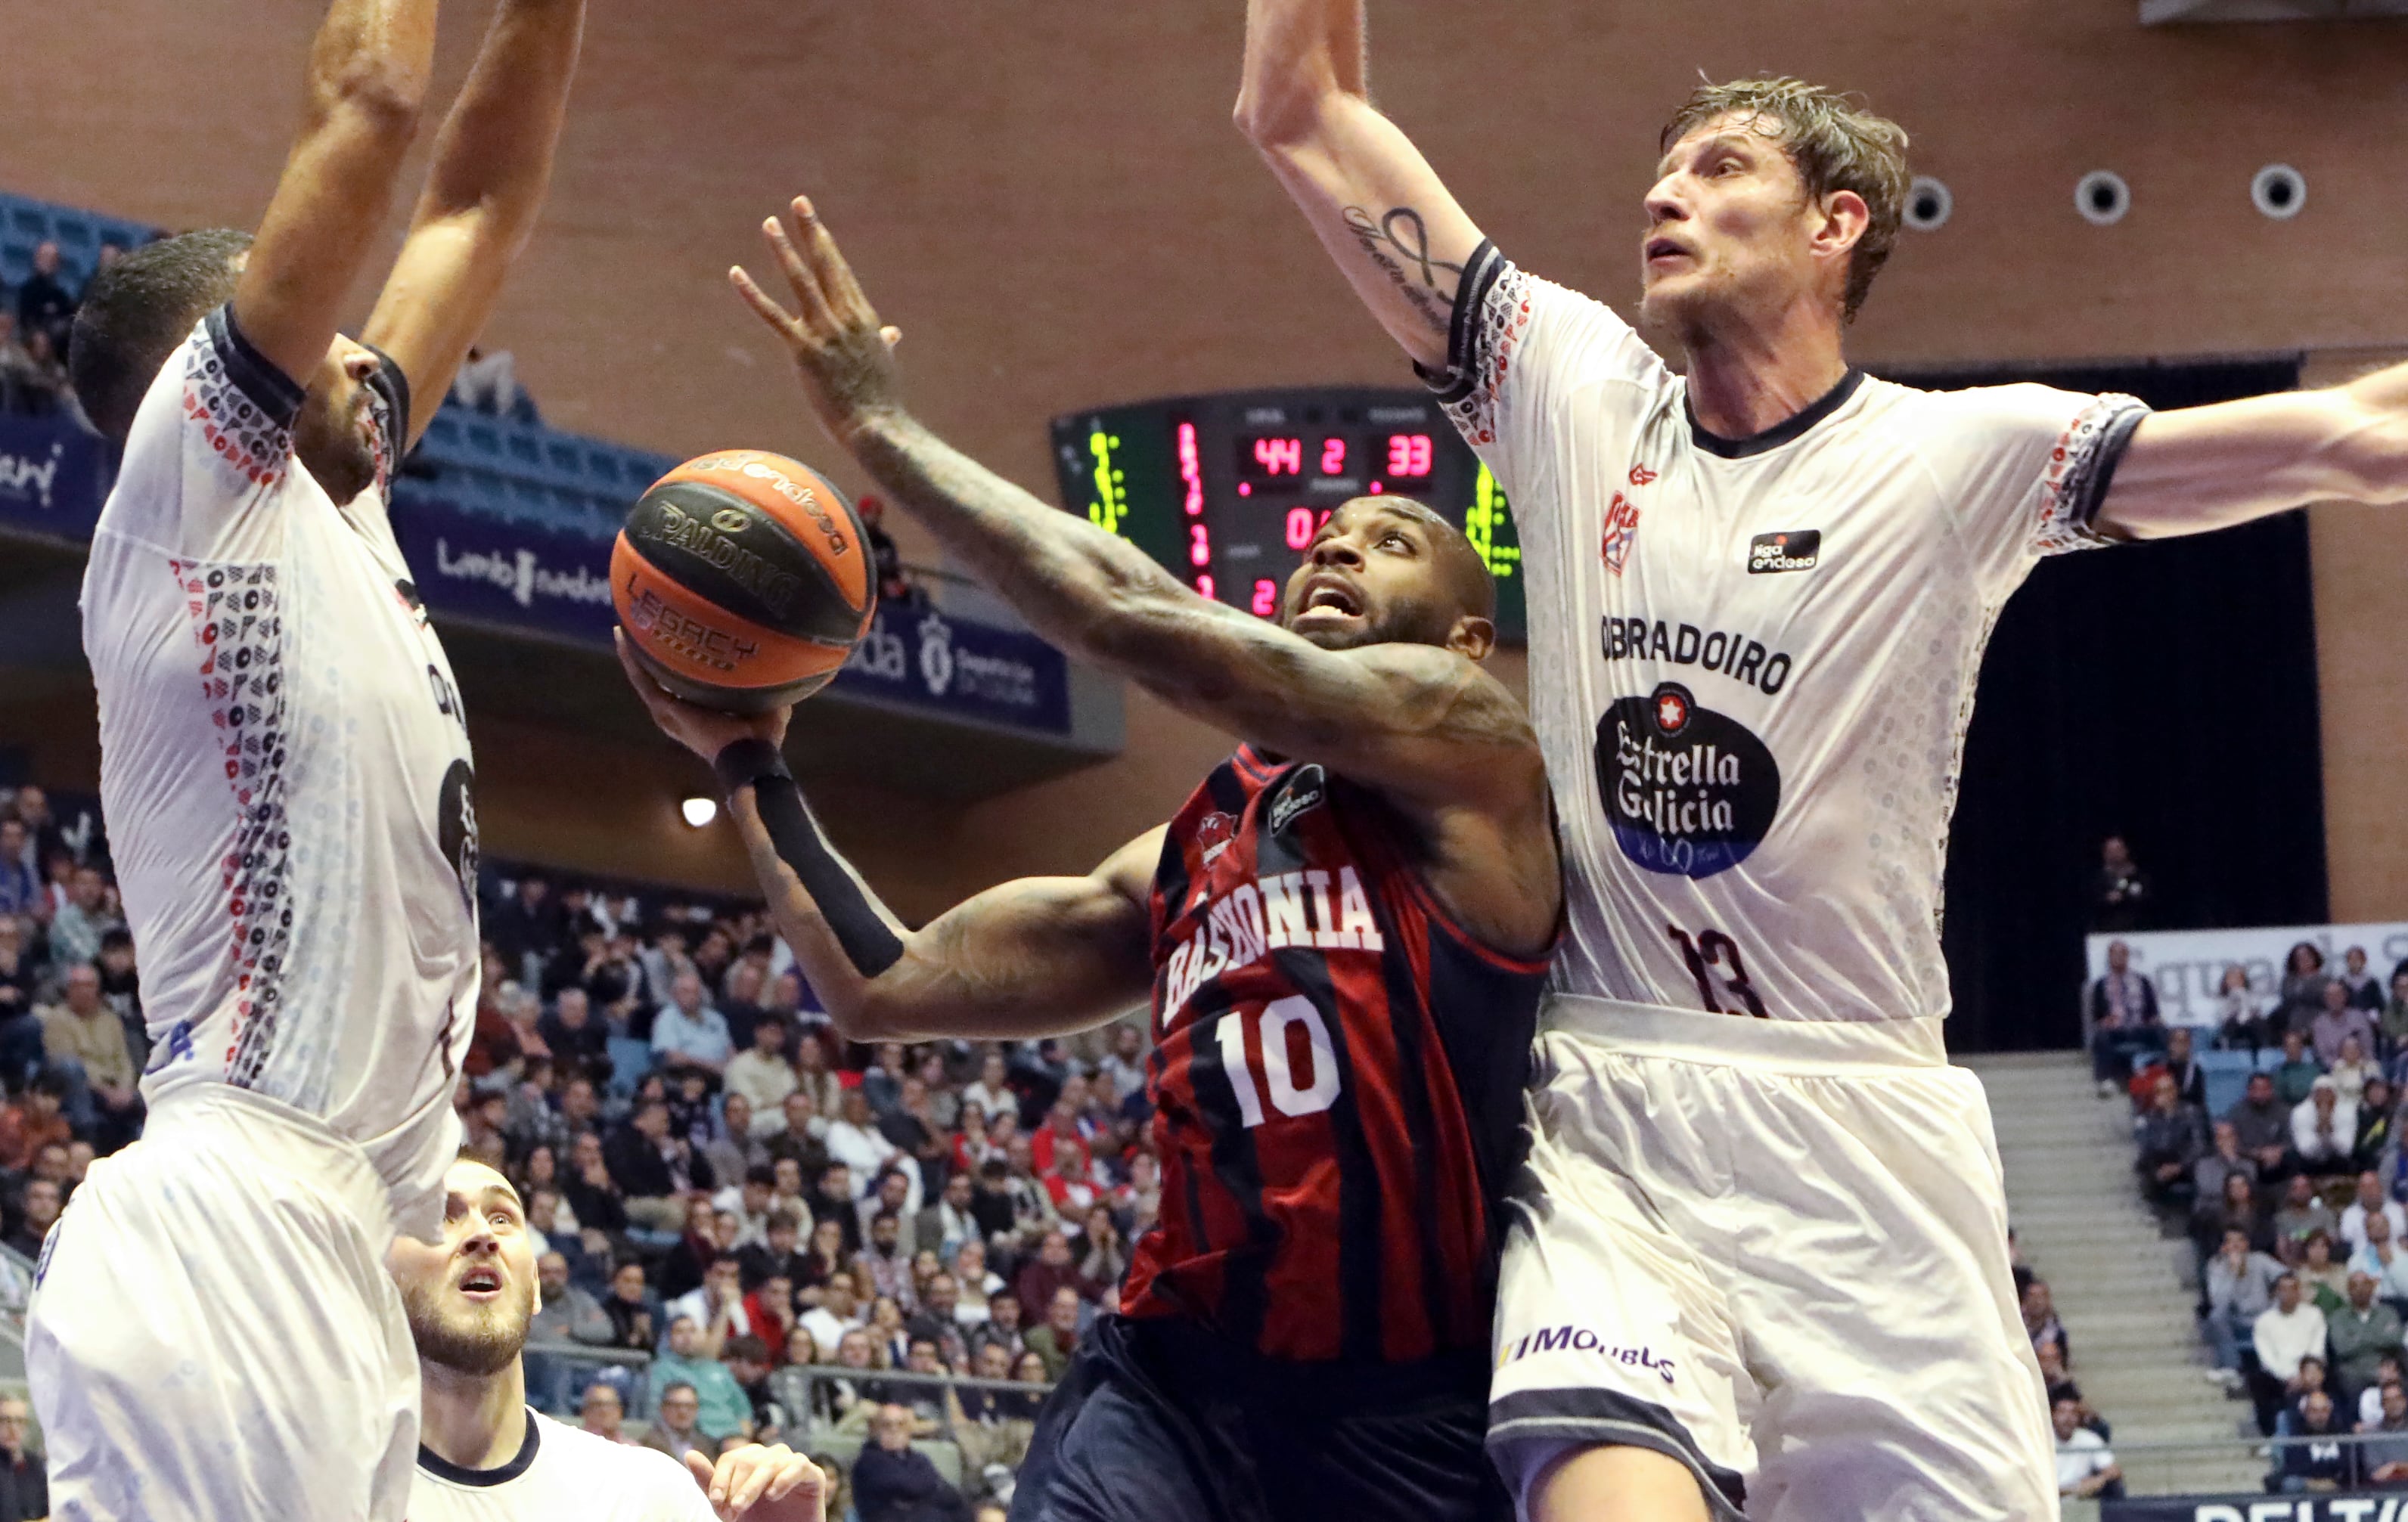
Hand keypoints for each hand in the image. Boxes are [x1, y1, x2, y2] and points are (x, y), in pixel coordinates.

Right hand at [615, 631, 791, 761]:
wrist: (750, 757)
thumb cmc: (761, 739)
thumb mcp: (768, 704)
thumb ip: (769, 685)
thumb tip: (784, 663)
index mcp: (701, 710)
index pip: (682, 680)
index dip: (678, 659)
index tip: (676, 634)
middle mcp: (679, 711)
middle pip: (658, 676)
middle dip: (650, 652)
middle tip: (644, 623)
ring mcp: (669, 711)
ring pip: (645, 676)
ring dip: (634, 652)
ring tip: (627, 625)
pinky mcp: (665, 709)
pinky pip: (643, 680)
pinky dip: (632, 660)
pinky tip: (623, 637)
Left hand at [685, 1442, 826, 1521]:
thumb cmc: (757, 1519)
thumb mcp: (728, 1505)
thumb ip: (709, 1481)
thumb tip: (689, 1454)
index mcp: (752, 1459)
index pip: (731, 1458)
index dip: (720, 1478)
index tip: (715, 1501)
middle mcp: (772, 1456)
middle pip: (749, 1460)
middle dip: (736, 1487)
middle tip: (731, 1512)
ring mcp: (793, 1463)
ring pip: (770, 1463)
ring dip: (753, 1486)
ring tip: (741, 1506)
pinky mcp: (813, 1474)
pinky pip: (798, 1467)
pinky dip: (784, 1479)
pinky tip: (772, 1494)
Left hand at [729, 195, 904, 444]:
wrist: (876, 429)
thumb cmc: (882, 403)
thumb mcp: (885, 365)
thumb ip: (884, 343)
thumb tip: (892, 333)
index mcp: (865, 320)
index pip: (842, 274)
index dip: (827, 246)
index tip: (816, 225)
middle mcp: (845, 318)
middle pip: (826, 264)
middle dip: (811, 231)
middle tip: (799, 202)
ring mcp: (825, 332)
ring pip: (800, 281)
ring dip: (784, 249)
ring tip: (770, 223)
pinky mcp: (804, 351)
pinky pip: (773, 316)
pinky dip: (752, 293)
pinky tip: (736, 273)